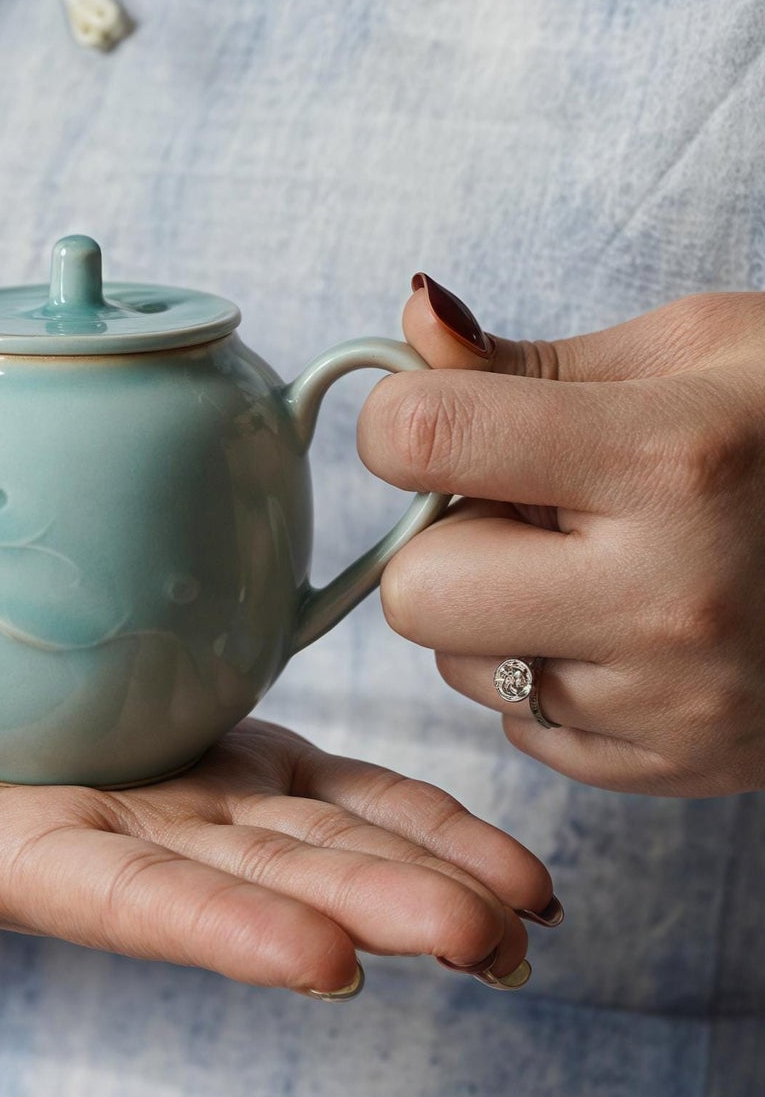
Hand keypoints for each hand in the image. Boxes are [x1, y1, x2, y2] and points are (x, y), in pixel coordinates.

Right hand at [0, 683, 554, 1002]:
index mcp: (38, 858)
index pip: (131, 901)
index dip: (218, 926)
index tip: (320, 959)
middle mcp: (140, 846)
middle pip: (261, 876)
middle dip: (370, 905)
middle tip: (483, 938)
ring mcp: (197, 804)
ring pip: (323, 834)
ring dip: (424, 869)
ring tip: (527, 910)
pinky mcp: (231, 758)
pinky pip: (336, 784)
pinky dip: (416, 812)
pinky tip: (506, 860)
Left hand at [359, 279, 764, 796]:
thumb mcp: (692, 350)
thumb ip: (525, 359)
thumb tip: (411, 329)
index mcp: (669, 459)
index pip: (418, 439)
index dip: (403, 422)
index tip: (440, 420)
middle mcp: (671, 596)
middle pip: (414, 591)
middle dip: (444, 541)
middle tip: (530, 510)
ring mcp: (680, 700)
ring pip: (460, 665)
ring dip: (497, 613)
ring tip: (602, 567)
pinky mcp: (683, 767)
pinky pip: (522, 727)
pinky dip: (549, 676)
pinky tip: (631, 630)